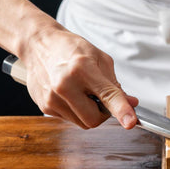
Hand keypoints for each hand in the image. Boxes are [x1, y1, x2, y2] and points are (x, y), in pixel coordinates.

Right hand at [20, 26, 138, 129]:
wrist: (39, 45)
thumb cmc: (70, 48)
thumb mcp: (99, 59)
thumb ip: (114, 84)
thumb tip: (131, 103)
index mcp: (82, 69)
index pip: (107, 95)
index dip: (121, 110)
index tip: (130, 122)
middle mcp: (64, 85)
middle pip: (94, 119)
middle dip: (103, 113)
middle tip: (100, 97)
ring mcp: (52, 98)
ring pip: (82, 123)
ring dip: (89, 112)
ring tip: (82, 91)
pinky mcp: (44, 106)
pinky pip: (69, 119)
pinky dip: (76, 110)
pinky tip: (71, 93)